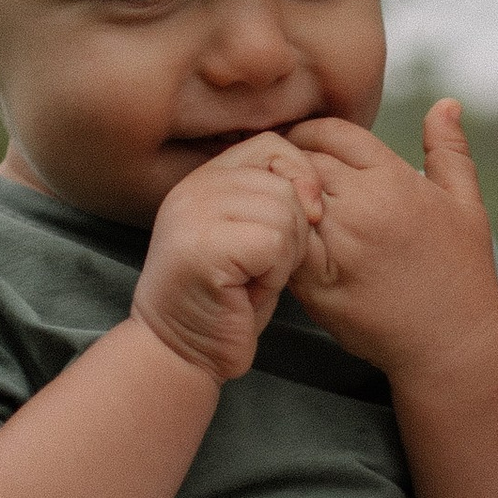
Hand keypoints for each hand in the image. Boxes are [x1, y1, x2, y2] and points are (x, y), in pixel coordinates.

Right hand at [132, 136, 320, 380]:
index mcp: (205, 179)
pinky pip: (274, 242)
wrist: (180, 351)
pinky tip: (249, 291)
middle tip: (265, 267)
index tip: (308, 218)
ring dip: (285, 255)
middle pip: (284, 182)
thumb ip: (273, 202)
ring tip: (255, 279)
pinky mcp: (205, 244)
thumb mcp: (251, 238)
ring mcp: (195, 213)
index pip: (272, 145)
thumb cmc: (224, 301)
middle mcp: (195, 187)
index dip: (301, 177)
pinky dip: (274, 273)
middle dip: (295, 230)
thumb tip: (316, 189)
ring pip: (284, 211)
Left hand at [289, 100, 497, 381]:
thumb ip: (449, 151)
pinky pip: (280, 245)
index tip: (304, 144)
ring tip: (270, 199)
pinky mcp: (317, 284)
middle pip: (303, 162)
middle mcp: (363, 209)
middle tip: (280, 170)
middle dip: (289, 161)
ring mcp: (337, 248)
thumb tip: (445, 102)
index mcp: (395, 181)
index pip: (333, 133)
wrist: (452, 344)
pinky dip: (274, 235)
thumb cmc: (462, 272)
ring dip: (276, 197)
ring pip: (285, 200)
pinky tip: (277, 236)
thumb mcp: (466, 205)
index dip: (313, 133)